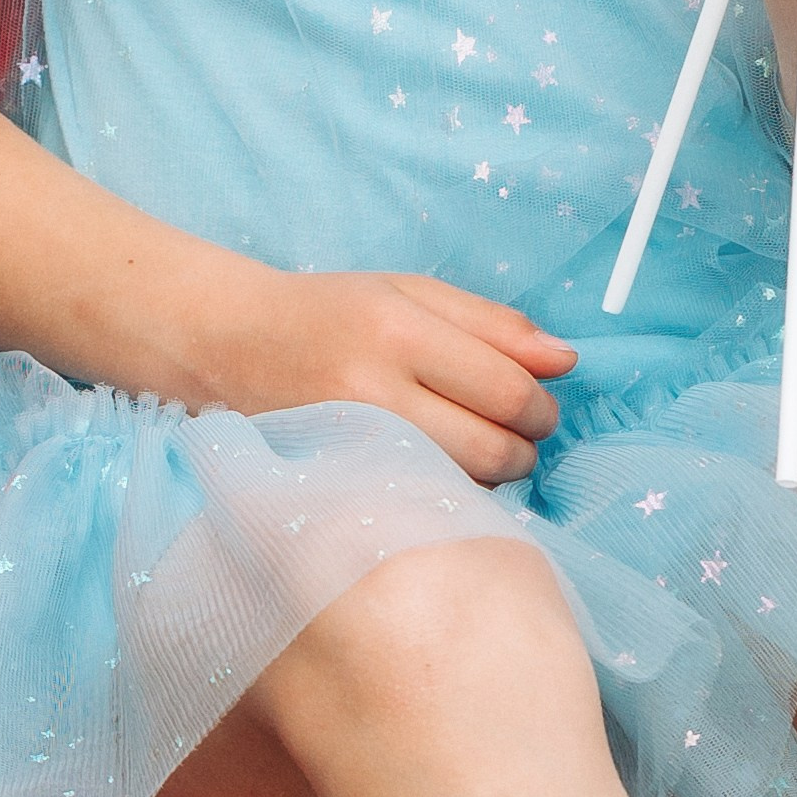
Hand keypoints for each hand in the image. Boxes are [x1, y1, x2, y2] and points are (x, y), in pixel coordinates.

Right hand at [195, 264, 576, 485]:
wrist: (229, 347)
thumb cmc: (330, 312)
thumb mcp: (411, 292)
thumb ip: (493, 324)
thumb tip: (567, 362)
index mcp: (397, 331)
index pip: (506, 389)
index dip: (542, 405)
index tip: (542, 404)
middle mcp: (372, 393)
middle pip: (492, 449)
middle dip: (525, 447)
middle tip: (519, 433)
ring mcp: (351, 448)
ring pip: (463, 487)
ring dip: (492, 475)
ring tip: (477, 446)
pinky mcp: (336, 486)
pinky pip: (421, 504)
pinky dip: (448, 493)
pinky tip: (437, 469)